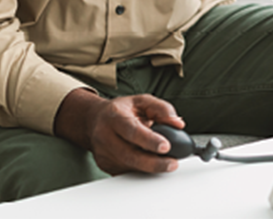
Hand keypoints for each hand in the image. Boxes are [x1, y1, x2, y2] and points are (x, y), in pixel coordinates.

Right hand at [55, 89, 185, 174]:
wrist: (95, 120)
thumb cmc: (121, 110)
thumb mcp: (142, 101)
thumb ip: (161, 109)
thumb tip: (177, 123)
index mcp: (115, 116)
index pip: (132, 131)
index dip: (149, 140)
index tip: (166, 146)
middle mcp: (105, 135)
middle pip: (130, 155)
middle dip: (154, 162)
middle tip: (172, 164)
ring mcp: (103, 153)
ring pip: (129, 166)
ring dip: (150, 168)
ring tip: (166, 164)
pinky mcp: (105, 165)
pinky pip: (126, 172)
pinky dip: (141, 171)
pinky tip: (151, 164)